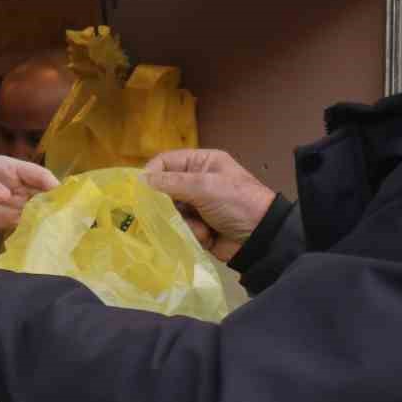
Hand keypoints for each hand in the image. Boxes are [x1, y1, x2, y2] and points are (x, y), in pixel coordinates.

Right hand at [144, 149, 275, 261]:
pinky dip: (189, 232)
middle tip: (163, 212)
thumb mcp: (205, 186)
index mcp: (201, 163)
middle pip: (163, 189)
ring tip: (196, 225)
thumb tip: (140, 180)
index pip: (165, 162)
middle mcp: (196, 182)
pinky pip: (179, 228)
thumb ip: (171, 182)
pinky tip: (204, 235)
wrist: (261, 239)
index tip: (140, 190)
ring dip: (180, 220)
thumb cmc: (236, 203)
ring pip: (169, 211)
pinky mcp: (197, 227)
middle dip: (163, 203)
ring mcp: (196, 206)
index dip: (151, 174)